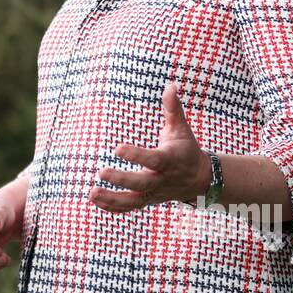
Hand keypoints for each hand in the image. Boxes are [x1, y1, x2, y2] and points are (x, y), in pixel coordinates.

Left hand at [89, 81, 210, 212]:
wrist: (200, 180)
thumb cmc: (186, 149)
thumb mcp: (182, 129)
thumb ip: (173, 109)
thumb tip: (170, 85)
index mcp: (169, 160)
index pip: (152, 160)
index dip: (136, 155)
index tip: (117, 149)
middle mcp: (161, 180)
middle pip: (141, 184)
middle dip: (121, 180)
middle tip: (101, 172)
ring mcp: (154, 194)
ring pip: (133, 202)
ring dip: (112, 199)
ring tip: (92, 192)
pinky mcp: (148, 201)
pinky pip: (130, 208)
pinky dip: (113, 207)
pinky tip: (96, 201)